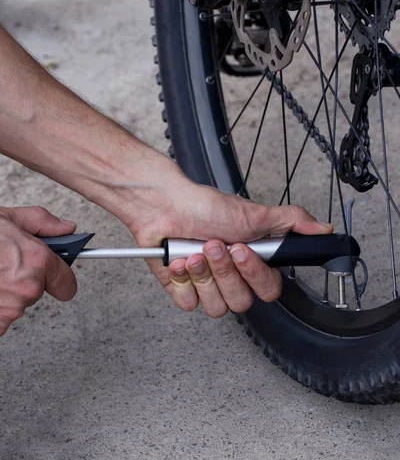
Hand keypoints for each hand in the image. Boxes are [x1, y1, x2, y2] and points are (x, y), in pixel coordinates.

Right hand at [0, 206, 76, 335]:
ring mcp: (9, 310)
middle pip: (38, 292)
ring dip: (6, 294)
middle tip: (5, 264)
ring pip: (17, 305)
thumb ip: (43, 223)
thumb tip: (66, 229)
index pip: (67, 283)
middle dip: (25, 279)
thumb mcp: (9, 217)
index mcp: (37, 262)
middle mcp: (28, 289)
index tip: (55, 275)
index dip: (59, 277)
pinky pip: (1, 319)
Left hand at [131, 178, 332, 317]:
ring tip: (193, 251)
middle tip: (214, 244)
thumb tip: (323, 228)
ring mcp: (207, 285)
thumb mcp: (254, 213)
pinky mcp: (182, 290)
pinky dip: (181, 280)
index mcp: (251, 262)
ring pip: (216, 308)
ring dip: (204, 275)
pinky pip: (188, 304)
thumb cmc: (205, 205)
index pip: (268, 289)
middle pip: (242, 303)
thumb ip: (291, 223)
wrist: (163, 204)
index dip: (254, 274)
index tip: (241, 249)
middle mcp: (231, 276)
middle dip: (224, 271)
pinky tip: (177, 260)